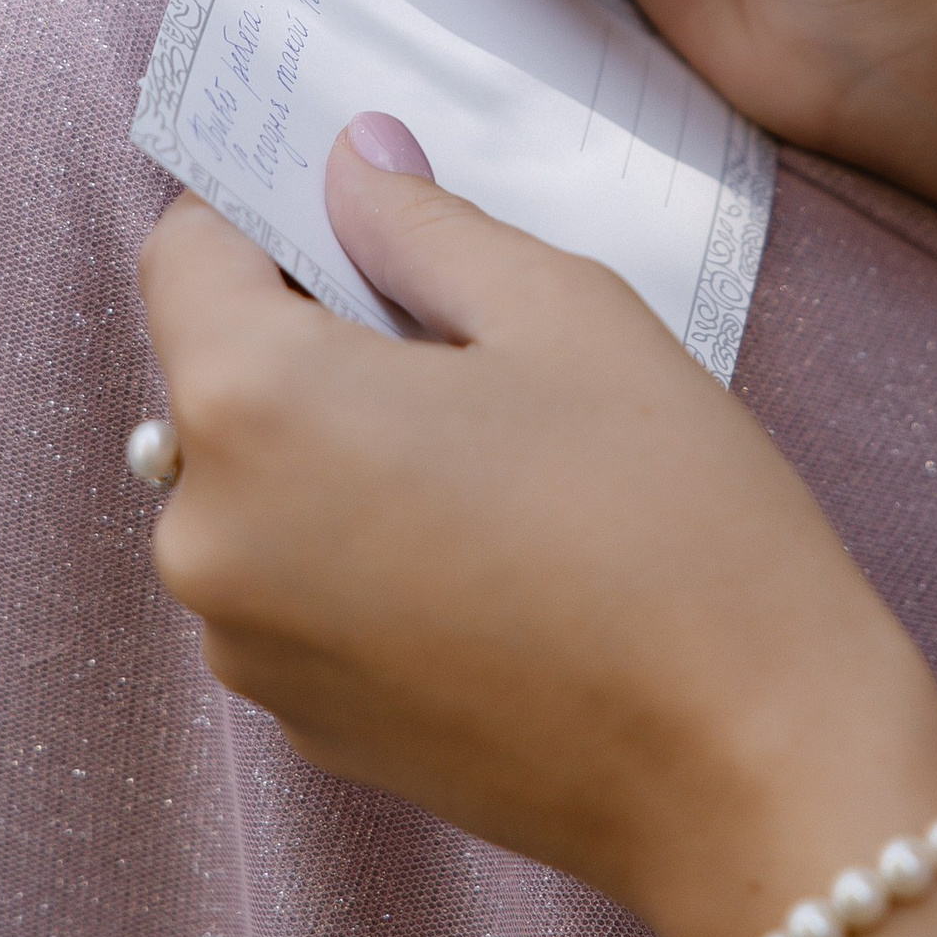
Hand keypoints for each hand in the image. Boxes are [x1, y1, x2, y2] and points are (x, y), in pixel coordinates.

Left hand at [138, 121, 936, 936]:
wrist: (751, 773)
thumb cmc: (675, 527)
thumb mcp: (567, 313)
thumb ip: (424, 223)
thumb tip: (352, 164)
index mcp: (252, 408)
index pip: (186, 257)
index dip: (269, 213)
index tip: (360, 211)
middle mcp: (207, 537)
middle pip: (215, 376)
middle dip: (315, 334)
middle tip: (465, 336)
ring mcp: (248, 648)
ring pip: (256, 485)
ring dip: (336, 445)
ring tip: (495, 455)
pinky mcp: (304, 722)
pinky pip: (296, 584)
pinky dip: (358, 543)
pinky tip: (492, 550)